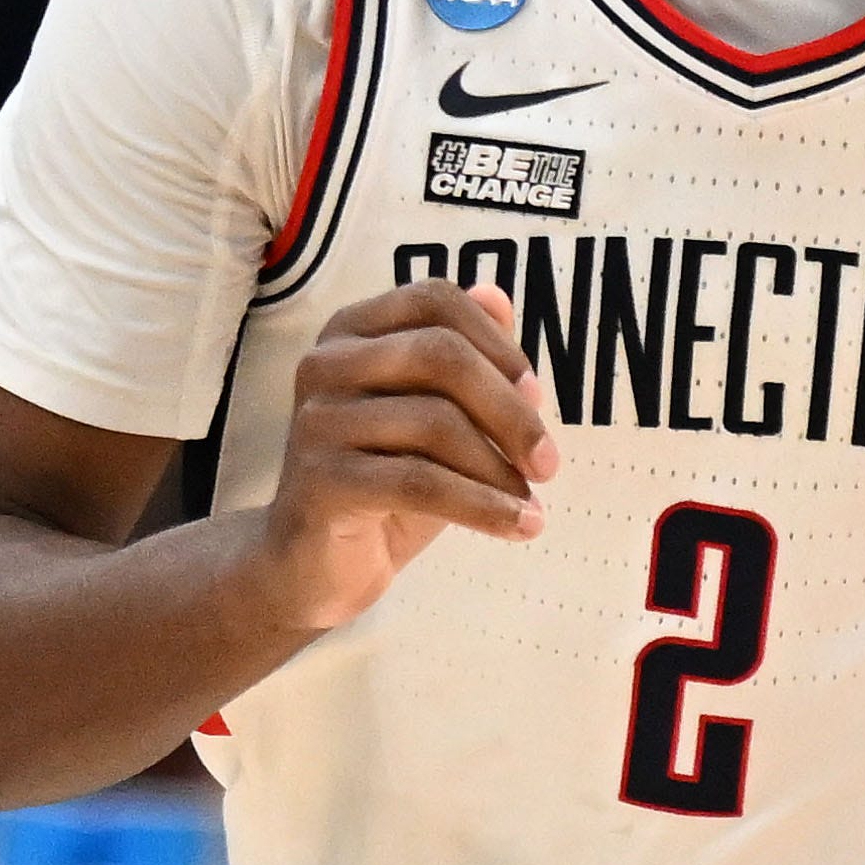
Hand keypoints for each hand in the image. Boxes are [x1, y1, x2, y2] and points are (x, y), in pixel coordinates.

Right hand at [258, 281, 560, 635]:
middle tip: (548, 462)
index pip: (436, 302)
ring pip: (436, 422)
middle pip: (440, 355)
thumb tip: (498, 296)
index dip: (497, 344)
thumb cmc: (386, 485)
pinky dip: (483, 506)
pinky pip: (422, 483)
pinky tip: (518, 525)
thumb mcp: (433, 417)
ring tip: (531, 503)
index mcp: (351, 331)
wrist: (315, 568)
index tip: (537, 395)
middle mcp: (325, 364)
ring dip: (499, 469)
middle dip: (509, 410)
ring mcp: (317, 420)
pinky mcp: (320, 480)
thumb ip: (464, 359)